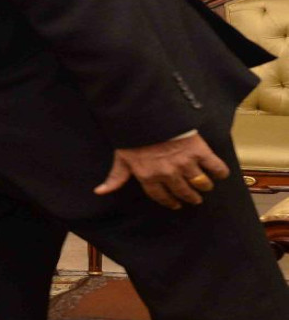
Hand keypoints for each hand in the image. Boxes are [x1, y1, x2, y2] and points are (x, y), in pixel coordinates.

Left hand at [93, 133, 229, 209]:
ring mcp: (185, 163)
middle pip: (184, 192)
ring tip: (205, 186)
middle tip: (195, 198)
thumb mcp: (121, 158)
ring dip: (204, 186)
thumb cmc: (133, 137)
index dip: (170, 202)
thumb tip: (100, 191)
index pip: (161, 197)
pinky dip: (220, 172)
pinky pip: (216, 168)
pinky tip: (219, 173)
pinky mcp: (199, 152)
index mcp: (148, 177)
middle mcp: (168, 174)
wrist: (148, 114)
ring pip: (201, 183)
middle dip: (191, 197)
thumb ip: (115, 177)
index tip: (176, 205)